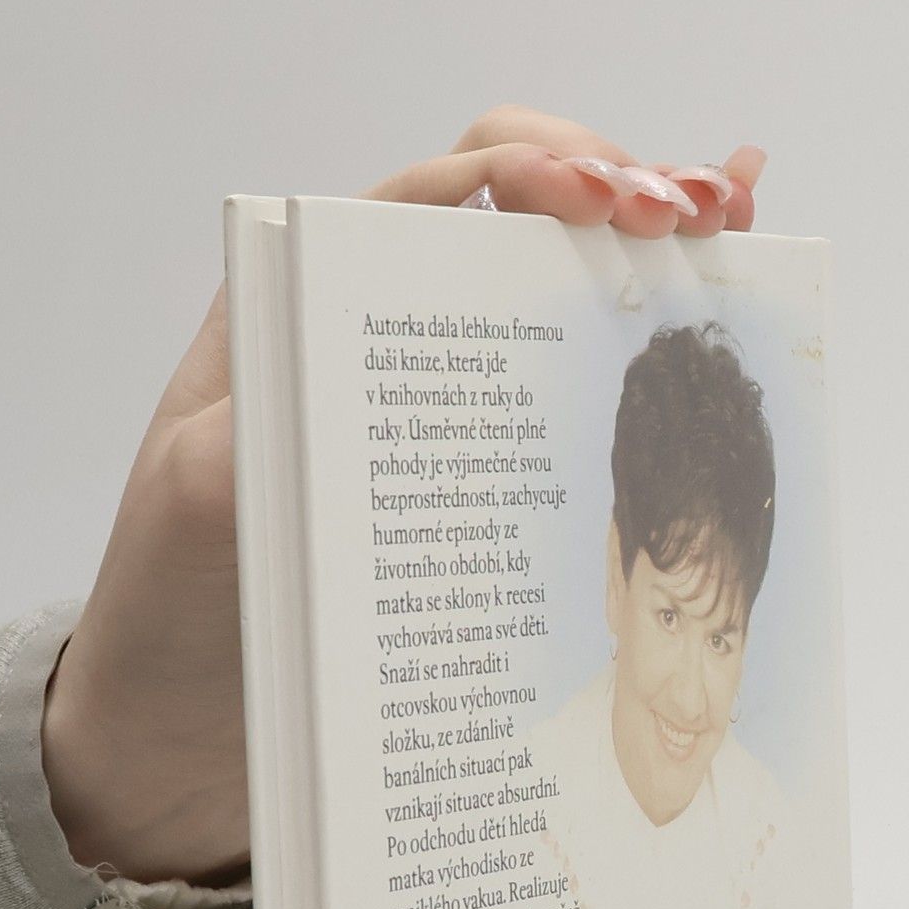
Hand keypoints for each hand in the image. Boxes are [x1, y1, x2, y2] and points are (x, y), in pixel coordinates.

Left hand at [41, 109, 767, 887]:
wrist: (178, 739)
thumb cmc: (170, 614)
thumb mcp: (200, 509)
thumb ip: (267, 414)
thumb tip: (355, 369)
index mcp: (311, 312)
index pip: (442, 189)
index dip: (539, 168)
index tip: (608, 200)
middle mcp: (383, 349)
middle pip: (523, 227)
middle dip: (624, 196)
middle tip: (699, 222)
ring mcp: (438, 427)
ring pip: (559, 313)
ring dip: (652, 272)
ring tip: (738, 252)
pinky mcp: (477, 505)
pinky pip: (570, 422)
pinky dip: (646, 379)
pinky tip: (715, 348)